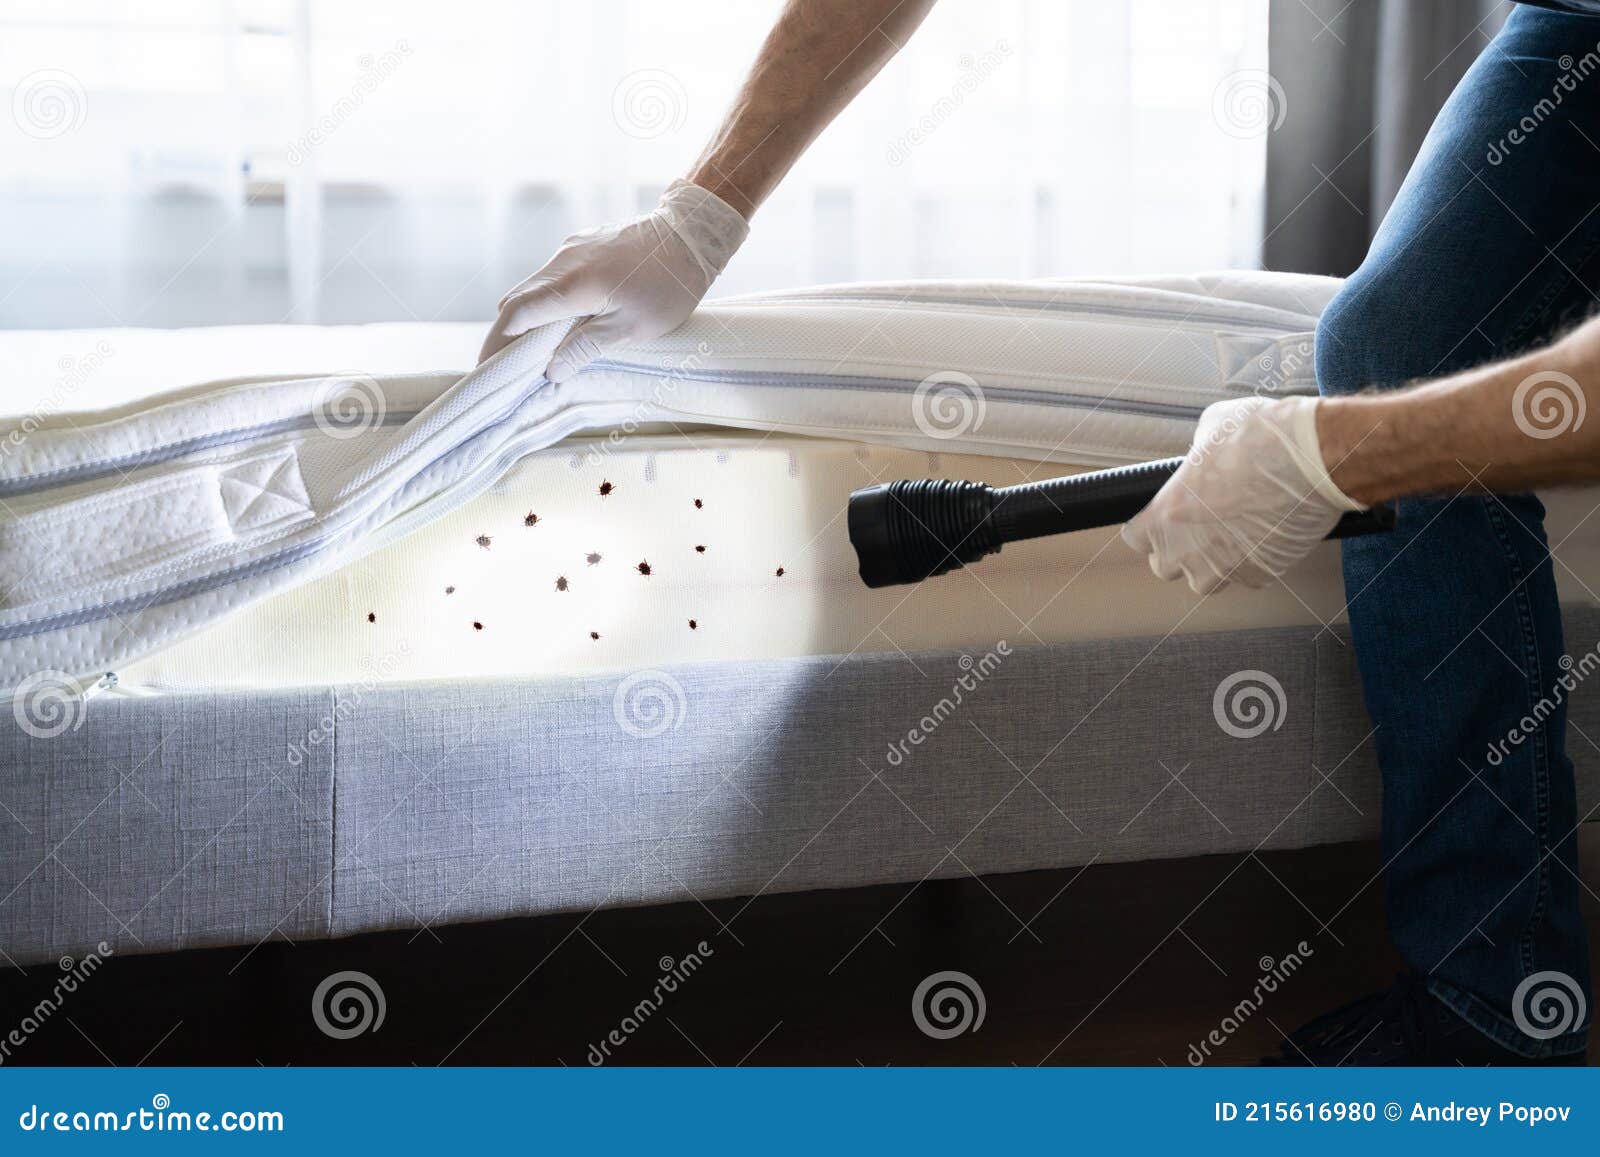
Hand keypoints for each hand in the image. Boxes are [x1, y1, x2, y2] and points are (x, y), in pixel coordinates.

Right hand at [478, 180, 748, 378]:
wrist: (691, 234)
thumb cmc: (669, 286)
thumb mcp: (632, 327)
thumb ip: (586, 347)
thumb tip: (551, 371)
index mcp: (574, 284)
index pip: (517, 316)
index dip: (498, 345)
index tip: (489, 371)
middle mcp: (564, 262)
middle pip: (516, 301)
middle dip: (506, 335)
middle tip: (505, 368)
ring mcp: (570, 248)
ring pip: (533, 286)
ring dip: (527, 317)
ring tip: (532, 350)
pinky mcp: (581, 244)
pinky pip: (551, 275)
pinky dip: (546, 300)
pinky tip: (559, 320)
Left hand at [1121, 395, 1364, 593]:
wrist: (1317, 458)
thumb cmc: (1262, 438)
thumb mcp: (1211, 429)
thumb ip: (1194, 458)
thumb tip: (1200, 461)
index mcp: (1166, 513)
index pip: (1136, 538)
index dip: (1148, 527)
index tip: (1159, 519)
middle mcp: (1190, 548)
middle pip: (1165, 567)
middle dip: (1177, 550)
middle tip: (1196, 527)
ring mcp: (1226, 567)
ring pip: (1204, 581)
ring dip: (1211, 564)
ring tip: (1229, 537)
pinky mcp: (1262, 575)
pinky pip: (1246, 578)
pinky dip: (1250, 564)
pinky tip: (1261, 538)